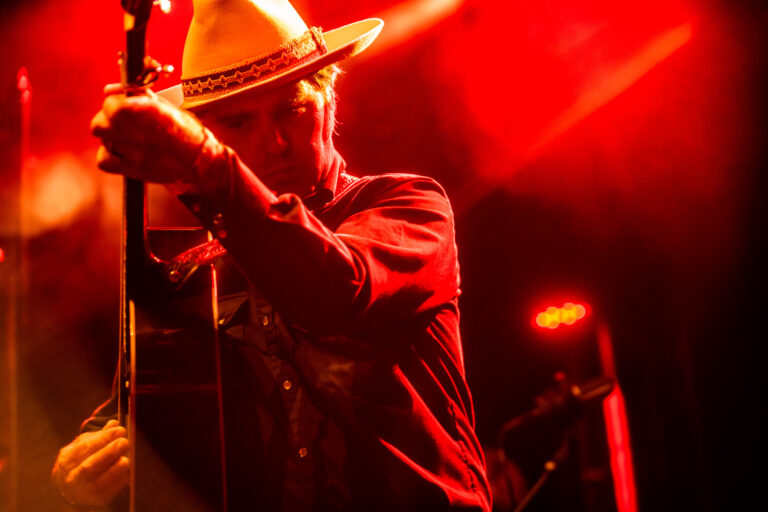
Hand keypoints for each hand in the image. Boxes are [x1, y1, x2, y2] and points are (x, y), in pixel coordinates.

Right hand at [52, 419, 129, 507]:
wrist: (72, 489)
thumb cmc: (81, 461)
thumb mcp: (84, 446)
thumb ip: (99, 435)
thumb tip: (114, 423)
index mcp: (67, 460)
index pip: (86, 447)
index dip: (104, 438)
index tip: (120, 429)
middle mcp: (72, 477)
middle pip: (90, 466)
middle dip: (109, 453)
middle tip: (125, 442)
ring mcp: (83, 491)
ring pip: (98, 482)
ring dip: (114, 470)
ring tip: (126, 460)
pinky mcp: (97, 500)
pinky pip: (109, 492)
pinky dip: (119, 482)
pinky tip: (127, 473)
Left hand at [90, 84, 206, 182]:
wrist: (199, 162)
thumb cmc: (183, 131)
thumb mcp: (163, 106)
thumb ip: (136, 97)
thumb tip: (110, 90)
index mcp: (144, 110)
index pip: (109, 103)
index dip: (114, 105)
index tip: (123, 109)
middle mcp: (135, 130)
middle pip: (99, 124)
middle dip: (108, 123)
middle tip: (124, 126)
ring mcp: (132, 152)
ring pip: (104, 141)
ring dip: (113, 140)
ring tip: (131, 142)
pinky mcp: (130, 169)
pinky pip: (103, 160)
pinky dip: (110, 157)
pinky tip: (125, 155)